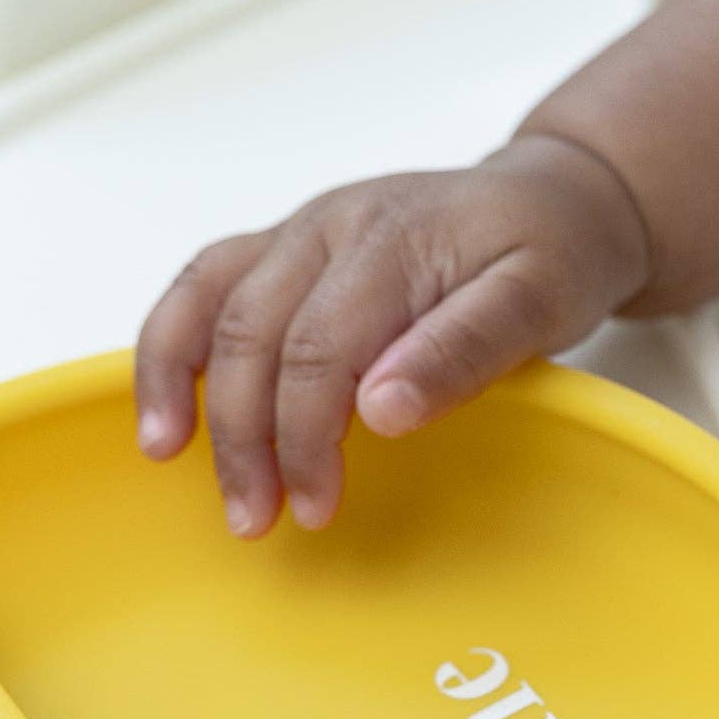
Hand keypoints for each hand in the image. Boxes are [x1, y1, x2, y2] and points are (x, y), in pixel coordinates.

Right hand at [132, 132, 649, 535]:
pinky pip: (203, 287)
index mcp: (390, 240)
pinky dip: (170, 346)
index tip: (315, 509)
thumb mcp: (540, 301)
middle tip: (254, 520)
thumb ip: (463, 351)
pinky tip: (165, 407)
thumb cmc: (552, 253)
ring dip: (180, 387)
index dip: (305, 439)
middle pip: (249, 333)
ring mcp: (299, 231)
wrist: (554, 198)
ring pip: (207, 302)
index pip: (318, 351)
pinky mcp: (284, 247)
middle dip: (240, 436)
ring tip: (166, 457)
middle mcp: (330, 225)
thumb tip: (381, 410)